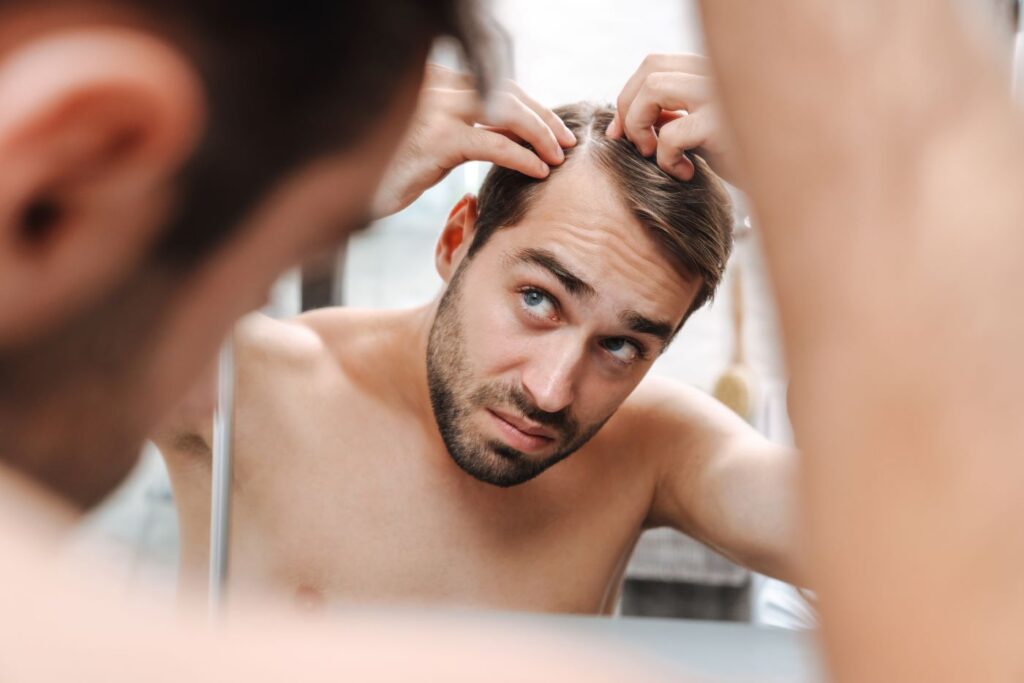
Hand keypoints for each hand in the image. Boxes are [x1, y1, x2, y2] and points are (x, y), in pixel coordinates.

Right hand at [372, 64, 575, 216]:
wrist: (352, 191)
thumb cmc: (391, 168)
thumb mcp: (426, 136)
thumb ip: (457, 122)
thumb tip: (502, 129)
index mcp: (432, 77)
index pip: (493, 81)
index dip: (528, 103)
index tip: (551, 126)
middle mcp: (433, 84)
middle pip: (505, 91)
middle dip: (541, 116)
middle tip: (565, 141)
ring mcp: (434, 110)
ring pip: (505, 112)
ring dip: (539, 134)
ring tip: (558, 157)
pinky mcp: (436, 142)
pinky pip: (494, 144)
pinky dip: (523, 157)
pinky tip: (539, 171)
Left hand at [607, 54, 739, 184]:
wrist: (791, 183)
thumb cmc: (748, 161)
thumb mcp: (704, 134)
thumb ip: (674, 117)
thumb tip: (625, 120)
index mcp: (714, 71)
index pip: (655, 63)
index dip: (628, 96)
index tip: (622, 133)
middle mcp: (720, 73)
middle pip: (650, 67)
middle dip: (627, 108)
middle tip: (637, 146)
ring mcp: (722, 94)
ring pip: (653, 88)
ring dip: (639, 125)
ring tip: (655, 155)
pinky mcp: (723, 123)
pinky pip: (670, 132)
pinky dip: (665, 158)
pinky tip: (685, 174)